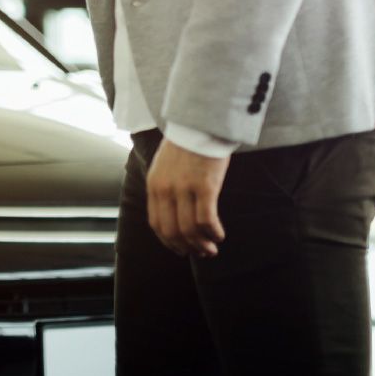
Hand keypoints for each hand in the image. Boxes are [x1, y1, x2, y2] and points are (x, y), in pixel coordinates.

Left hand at [146, 141, 228, 257]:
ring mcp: (184, 188)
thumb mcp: (164, 167)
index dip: (169, 242)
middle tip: (202, 253)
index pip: (157, 224)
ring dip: (202, 244)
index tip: (182, 250)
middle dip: (187, 247)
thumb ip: (164, 189)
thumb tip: (172, 214)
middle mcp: (165, 189)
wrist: (199, 123)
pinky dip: (214, 232)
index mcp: (154, 185)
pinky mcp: (205, 186)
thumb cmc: (185, 145)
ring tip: (213, 248)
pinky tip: (220, 235)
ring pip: (190, 229)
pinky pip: (207, 220)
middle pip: (173, 231)